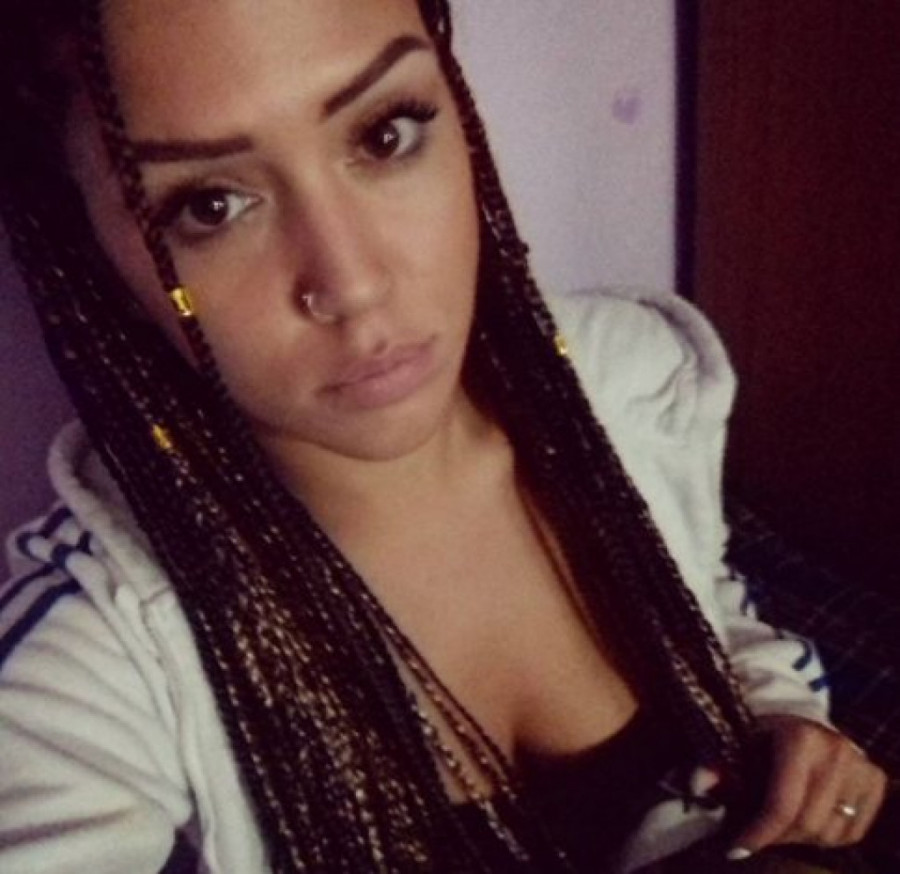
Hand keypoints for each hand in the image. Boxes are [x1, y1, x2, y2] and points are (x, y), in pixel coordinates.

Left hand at [729, 715, 886, 859]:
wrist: (800, 720)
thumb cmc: (762, 735)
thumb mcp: (737, 744)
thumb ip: (716, 764)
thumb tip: (697, 785)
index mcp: (800, 738)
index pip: (782, 806)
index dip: (758, 834)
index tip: (736, 850)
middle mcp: (836, 751)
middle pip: (807, 824)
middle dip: (776, 836)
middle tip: (756, 833)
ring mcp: (861, 766)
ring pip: (830, 834)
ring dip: (800, 837)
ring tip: (780, 821)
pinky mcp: (875, 780)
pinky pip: (851, 832)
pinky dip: (826, 835)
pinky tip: (807, 817)